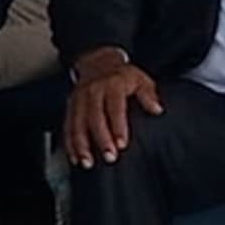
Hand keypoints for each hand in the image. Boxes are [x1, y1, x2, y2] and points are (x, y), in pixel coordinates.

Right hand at [65, 49, 161, 166]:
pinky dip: (69, 143)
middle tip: (109, 157)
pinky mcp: (70, 107)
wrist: (98, 62)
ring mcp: (79, 100)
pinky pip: (68, 126)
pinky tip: (74, 157)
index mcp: (112, 85)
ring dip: (81, 144)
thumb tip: (157, 109)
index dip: (117, 126)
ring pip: (77, 123)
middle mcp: (93, 92)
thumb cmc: (121, 75)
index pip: (114, 107)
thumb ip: (148, 94)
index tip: (122, 144)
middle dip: (100, 139)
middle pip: (94, 117)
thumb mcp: (140, 79)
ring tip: (87, 161)